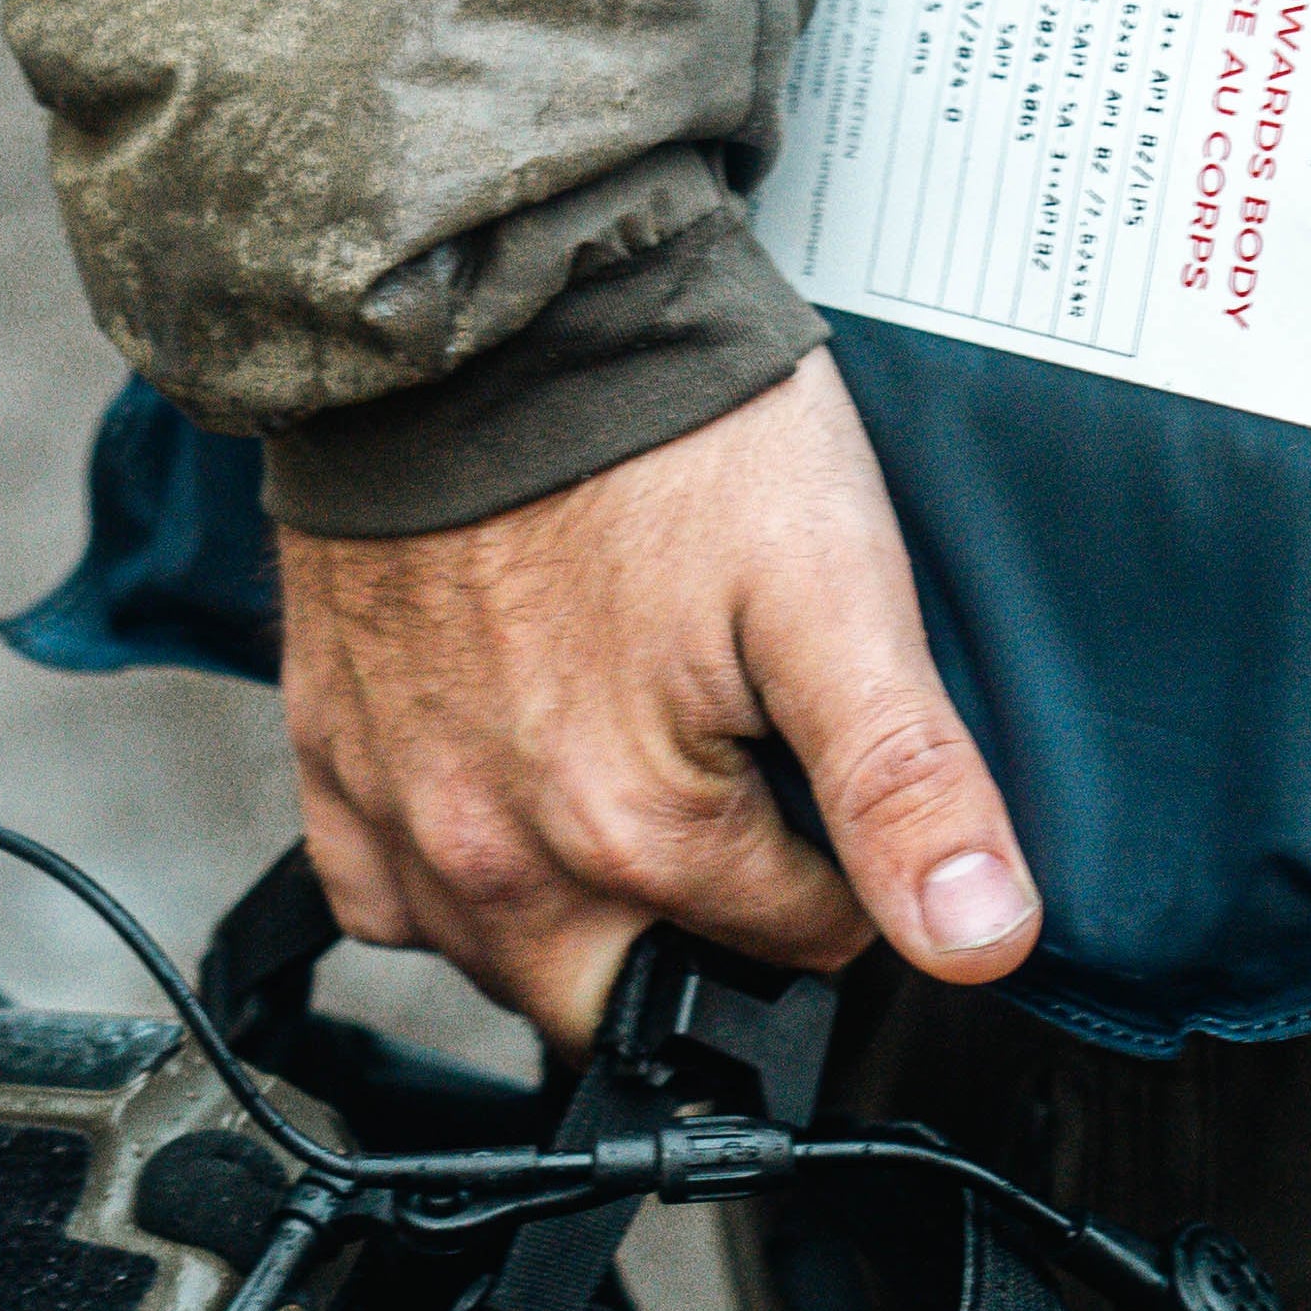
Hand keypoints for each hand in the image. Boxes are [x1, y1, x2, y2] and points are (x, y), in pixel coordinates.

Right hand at [275, 349, 1040, 1043]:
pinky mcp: (330, 760)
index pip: (802, 949)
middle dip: (706, 931)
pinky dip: (453, 871)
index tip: (826, 767)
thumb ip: (905, 786)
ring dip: (582, 912)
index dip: (843, 870)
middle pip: (640, 1000)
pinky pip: (385, 899)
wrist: (481, 310)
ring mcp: (400, 816)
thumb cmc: (662, 433)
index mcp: (636, 838)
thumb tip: (979, 940)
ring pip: (509, 964)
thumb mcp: (833, 593)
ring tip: (626, 762)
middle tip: (734, 786)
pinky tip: (508, 778)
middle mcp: (496, 860)